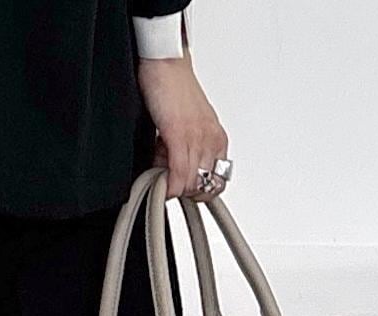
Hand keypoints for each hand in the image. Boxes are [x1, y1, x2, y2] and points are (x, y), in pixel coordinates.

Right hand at [137, 53, 228, 202]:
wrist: (166, 62)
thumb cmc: (175, 89)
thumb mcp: (189, 126)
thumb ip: (189, 151)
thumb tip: (177, 175)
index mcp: (217, 139)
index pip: (217, 183)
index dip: (198, 191)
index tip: (182, 185)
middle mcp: (211, 140)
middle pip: (202, 187)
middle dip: (183, 189)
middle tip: (168, 174)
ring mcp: (196, 138)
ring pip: (190, 184)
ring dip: (171, 183)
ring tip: (159, 163)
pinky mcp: (178, 133)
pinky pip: (178, 173)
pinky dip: (168, 185)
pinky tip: (160, 182)